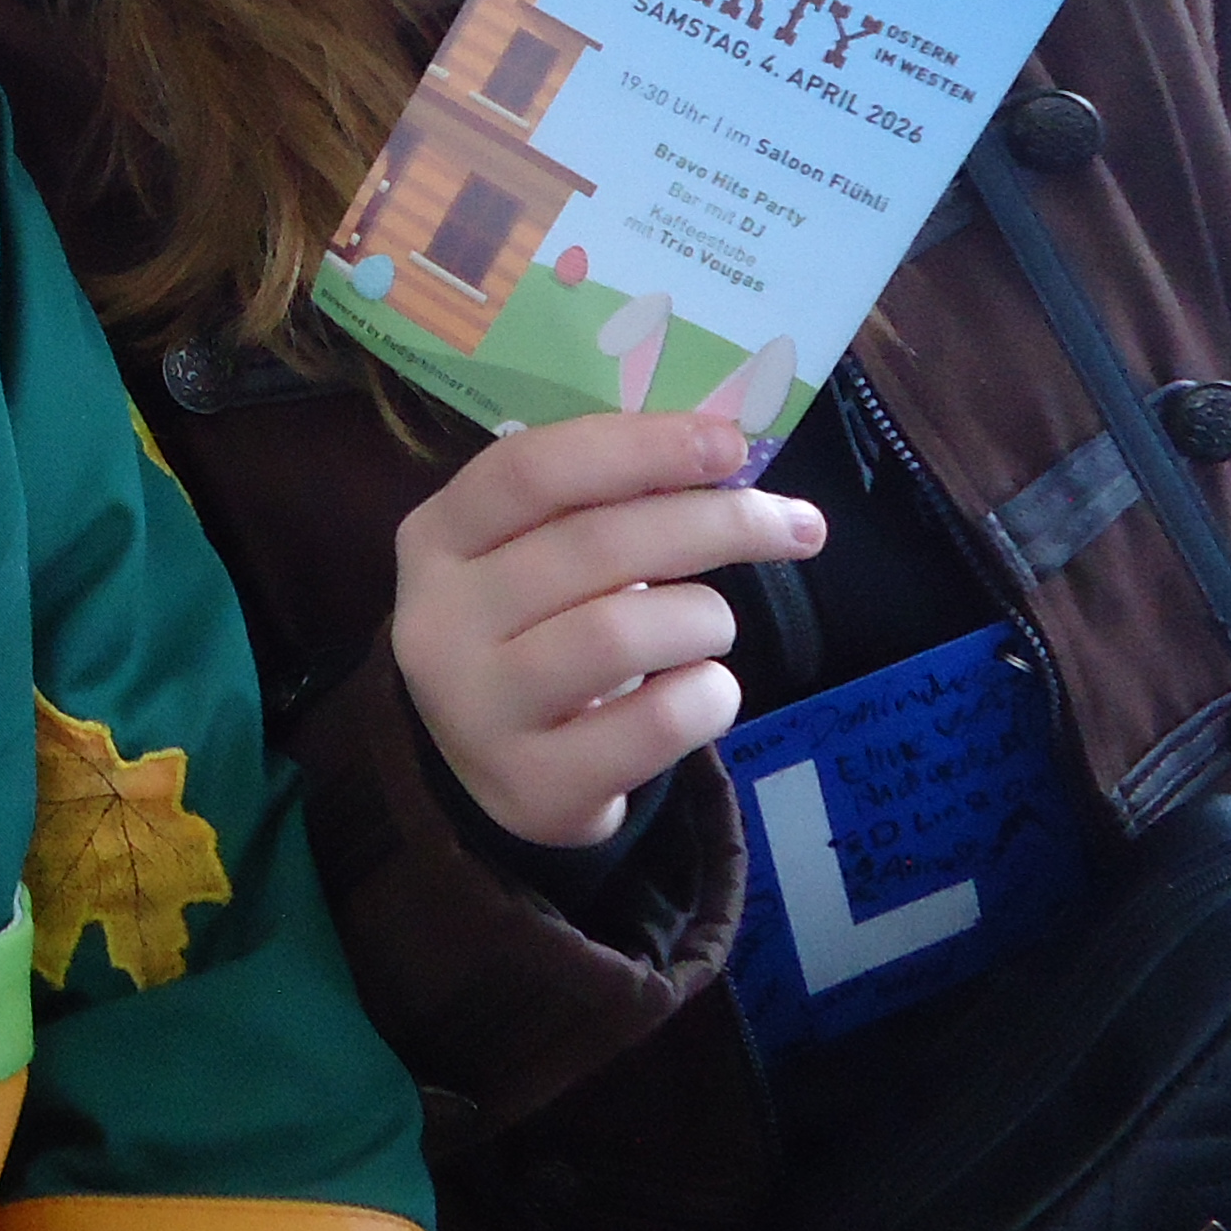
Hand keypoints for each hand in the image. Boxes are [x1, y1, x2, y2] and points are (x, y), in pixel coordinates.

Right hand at [391, 410, 826, 849]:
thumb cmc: (539, 630)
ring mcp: (477, 711)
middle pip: (593, 545)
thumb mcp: (537, 554)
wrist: (502, 770)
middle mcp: (438, 621)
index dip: (639, 447)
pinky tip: (704, 691)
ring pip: (621, 633)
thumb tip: (724, 451)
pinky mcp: (532, 787)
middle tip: (794, 525)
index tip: (730, 443)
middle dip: (715, 524)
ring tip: (712, 625)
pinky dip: (709, 696)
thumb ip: (604, 502)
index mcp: (437, 537)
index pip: (532, 470)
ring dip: (704, 617)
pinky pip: (656, 724)